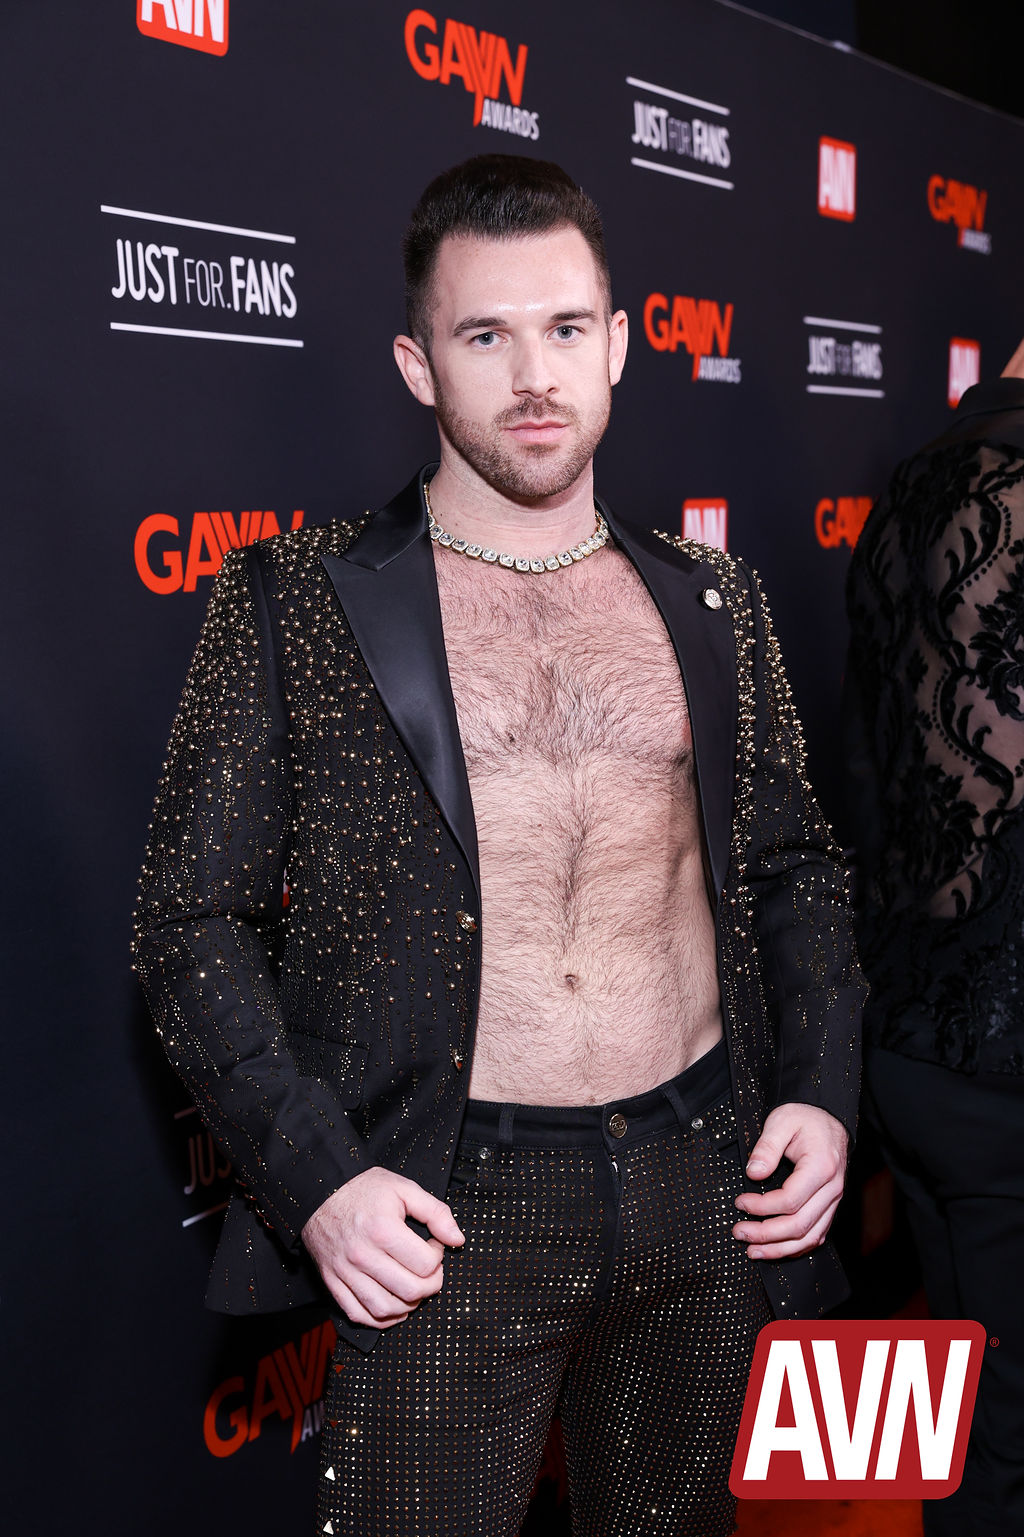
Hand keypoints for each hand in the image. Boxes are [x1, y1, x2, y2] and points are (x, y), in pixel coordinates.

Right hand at [301, 1167, 464, 1327]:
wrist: (320, 1194)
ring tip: (414, 1287)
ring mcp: (346, 1273)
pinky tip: (393, 1305)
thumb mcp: (403, 1188)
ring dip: (409, 1305)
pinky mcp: (333, 1283)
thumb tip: (456, 1239)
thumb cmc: (362, 1190)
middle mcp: (363, 1255)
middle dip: (431, 1284)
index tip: (435, 1246)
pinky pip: (359, 1315)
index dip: (439, 1256)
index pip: (426, 1264)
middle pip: (410, 1291)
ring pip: (386, 1309)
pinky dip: (381, 1319)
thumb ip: (435, 1212)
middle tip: (431, 1270)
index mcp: (382, 1230)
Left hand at [732, 1103, 847, 1260]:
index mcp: (821, 1167)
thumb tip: (754, 1173)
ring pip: (810, 1237)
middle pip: (799, 1225)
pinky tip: (776, 1249)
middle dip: (766, 1235)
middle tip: (739, 1232)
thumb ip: (767, 1147)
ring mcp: (833, 1200)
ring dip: (779, 1249)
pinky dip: (796, 1247)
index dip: (762, 1207)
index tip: (740, 1202)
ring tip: (753, 1251)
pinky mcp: (829, 1206)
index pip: (790, 1200)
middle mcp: (832, 1188)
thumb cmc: (805, 1118)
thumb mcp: (781, 1120)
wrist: (827, 1119)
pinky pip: (816, 1234)